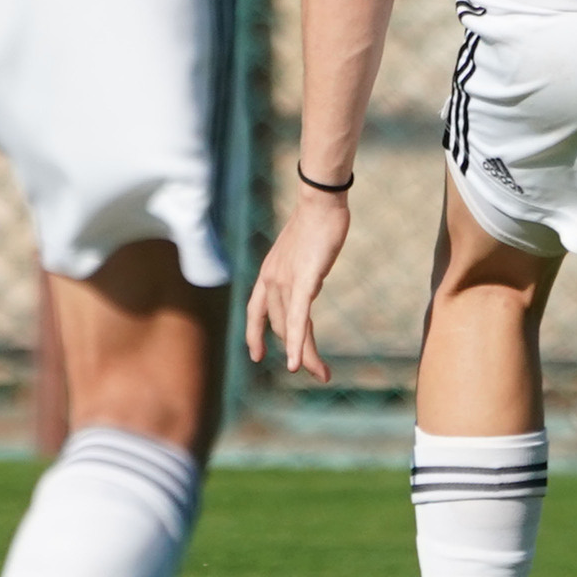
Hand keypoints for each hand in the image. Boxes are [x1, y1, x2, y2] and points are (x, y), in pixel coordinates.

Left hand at [244, 185, 351, 382]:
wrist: (321, 201)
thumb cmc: (317, 220)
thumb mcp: (303, 250)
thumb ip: (301, 268)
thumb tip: (309, 281)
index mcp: (269, 273)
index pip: (255, 312)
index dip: (255, 335)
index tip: (257, 355)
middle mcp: (272, 281)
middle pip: (281, 327)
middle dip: (298, 352)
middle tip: (316, 372)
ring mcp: (287, 281)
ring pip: (291, 329)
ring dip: (305, 356)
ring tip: (320, 375)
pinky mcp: (306, 281)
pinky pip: (300, 319)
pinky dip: (299, 344)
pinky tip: (299, 362)